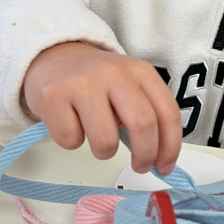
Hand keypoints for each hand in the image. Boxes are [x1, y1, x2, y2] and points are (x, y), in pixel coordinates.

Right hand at [22, 42, 181, 173]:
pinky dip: (72, 141)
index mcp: (139, 71)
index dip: (170, 146)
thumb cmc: (97, 81)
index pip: (167, 113)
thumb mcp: (129, 85)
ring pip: (105, 141)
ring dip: (104, 151)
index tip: (165, 165)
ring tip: (97, 137)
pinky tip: (72, 123)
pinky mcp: (53, 96)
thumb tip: (160, 158)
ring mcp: (82, 83)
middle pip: (142, 125)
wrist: (54, 56)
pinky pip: (71, 140)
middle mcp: (114, 73)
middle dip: (145, 156)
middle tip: (139, 167)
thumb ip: (147, 113)